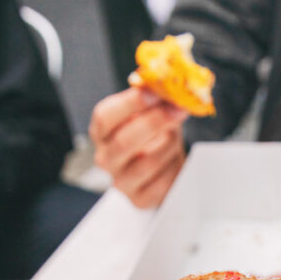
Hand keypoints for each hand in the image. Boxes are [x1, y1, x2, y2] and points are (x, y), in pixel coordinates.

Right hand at [89, 88, 186, 208]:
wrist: (165, 163)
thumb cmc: (154, 134)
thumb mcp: (151, 110)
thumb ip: (153, 96)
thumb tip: (162, 80)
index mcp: (102, 132)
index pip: (104, 117)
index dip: (130, 104)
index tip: (154, 93)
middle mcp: (106, 158)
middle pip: (124, 141)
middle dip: (155, 122)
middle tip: (177, 109)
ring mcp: (121, 182)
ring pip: (147, 163)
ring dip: (169, 145)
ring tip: (175, 135)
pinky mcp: (139, 199)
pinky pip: (162, 183)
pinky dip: (174, 166)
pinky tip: (175, 157)